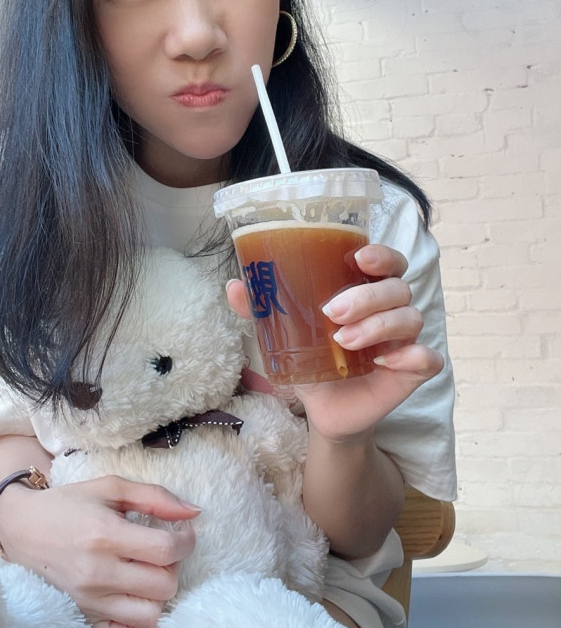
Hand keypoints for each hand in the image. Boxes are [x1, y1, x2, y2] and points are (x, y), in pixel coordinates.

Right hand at [0, 475, 198, 627]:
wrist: (23, 529)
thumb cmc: (69, 503)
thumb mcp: (111, 487)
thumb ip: (155, 497)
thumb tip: (193, 512)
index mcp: (105, 534)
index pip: (165, 551)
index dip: (186, 541)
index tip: (183, 532)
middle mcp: (98, 571)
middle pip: (164, 585)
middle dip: (174, 566)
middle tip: (164, 548)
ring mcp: (90, 597)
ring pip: (151, 614)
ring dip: (158, 591)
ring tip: (149, 569)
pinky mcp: (84, 612)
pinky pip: (128, 627)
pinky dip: (139, 611)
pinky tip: (135, 588)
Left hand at [227, 244, 443, 442]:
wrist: (322, 407)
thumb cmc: (310, 360)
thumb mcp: (283, 334)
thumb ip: (261, 309)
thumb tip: (234, 286)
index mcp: (365, 291)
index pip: (387, 262)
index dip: (381, 254)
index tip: (359, 258)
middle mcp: (389, 310)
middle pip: (397, 288)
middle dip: (368, 296)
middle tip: (332, 312)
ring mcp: (403, 340)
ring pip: (411, 318)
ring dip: (378, 325)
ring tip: (342, 341)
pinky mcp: (411, 371)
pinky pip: (428, 358)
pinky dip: (411, 356)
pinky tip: (385, 362)